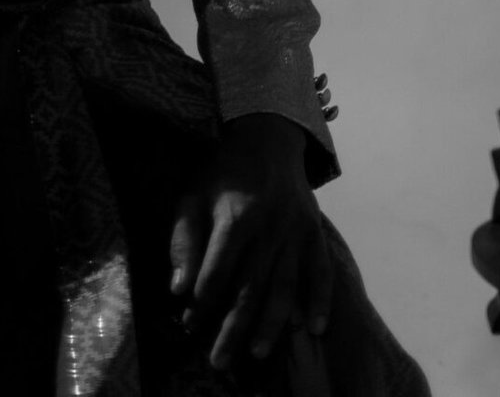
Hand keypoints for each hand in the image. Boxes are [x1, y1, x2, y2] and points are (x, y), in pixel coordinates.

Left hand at [169, 112, 335, 377]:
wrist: (269, 137)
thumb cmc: (224, 171)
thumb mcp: (194, 193)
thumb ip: (184, 239)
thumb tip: (178, 290)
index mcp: (235, 216)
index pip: (217, 270)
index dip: (202, 301)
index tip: (189, 326)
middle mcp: (268, 227)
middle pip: (250, 287)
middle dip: (233, 328)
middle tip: (219, 361)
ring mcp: (295, 231)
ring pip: (285, 286)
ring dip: (272, 324)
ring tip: (257, 353)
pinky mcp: (314, 232)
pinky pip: (321, 270)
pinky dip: (320, 300)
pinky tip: (315, 328)